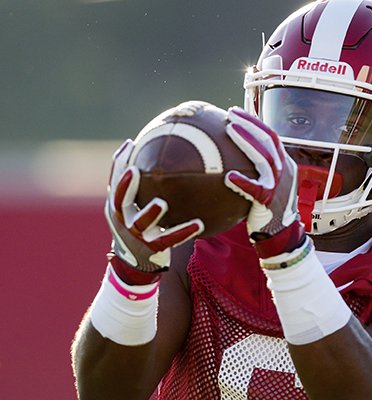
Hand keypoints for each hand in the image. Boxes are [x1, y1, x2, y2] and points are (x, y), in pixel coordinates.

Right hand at [105, 140, 203, 273]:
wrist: (135, 264)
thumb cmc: (136, 226)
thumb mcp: (132, 208)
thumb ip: (140, 186)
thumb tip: (156, 152)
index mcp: (117, 207)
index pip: (114, 182)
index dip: (118, 164)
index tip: (130, 144)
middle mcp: (123, 220)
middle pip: (120, 201)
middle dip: (125, 185)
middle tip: (134, 170)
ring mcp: (137, 236)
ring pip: (142, 223)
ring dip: (151, 213)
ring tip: (161, 203)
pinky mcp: (154, 248)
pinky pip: (171, 239)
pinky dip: (185, 231)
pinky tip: (200, 223)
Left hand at [224, 107, 304, 256]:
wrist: (282, 234)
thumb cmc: (268, 208)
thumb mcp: (268, 184)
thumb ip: (256, 170)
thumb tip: (230, 156)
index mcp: (285, 164)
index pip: (271, 136)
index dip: (255, 122)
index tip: (237, 113)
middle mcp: (284, 170)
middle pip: (269, 140)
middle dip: (250, 123)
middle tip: (231, 114)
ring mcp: (279, 184)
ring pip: (264, 158)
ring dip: (246, 141)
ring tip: (230, 129)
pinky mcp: (270, 200)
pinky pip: (256, 190)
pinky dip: (243, 182)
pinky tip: (229, 176)